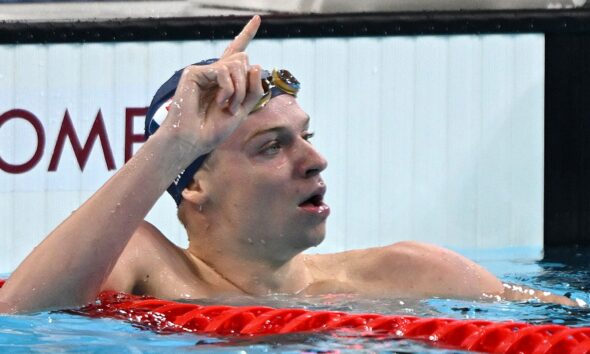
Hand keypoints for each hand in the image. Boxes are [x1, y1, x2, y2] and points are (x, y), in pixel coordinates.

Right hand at [159, 16, 263, 156]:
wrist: (193, 140)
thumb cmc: (213, 129)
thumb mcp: (243, 110)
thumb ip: (254, 90)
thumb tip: (256, 65)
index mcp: (225, 80)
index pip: (237, 52)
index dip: (247, 34)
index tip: (257, 19)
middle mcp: (214, 72)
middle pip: (244, 60)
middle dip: (247, 85)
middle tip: (236, 105)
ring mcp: (204, 71)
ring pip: (237, 64)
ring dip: (239, 89)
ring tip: (228, 105)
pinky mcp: (194, 73)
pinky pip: (223, 71)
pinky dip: (228, 89)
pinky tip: (220, 101)